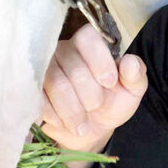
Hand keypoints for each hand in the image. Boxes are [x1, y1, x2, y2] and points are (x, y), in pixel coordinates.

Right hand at [40, 22, 147, 155]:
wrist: (88, 130)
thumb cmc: (110, 103)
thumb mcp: (131, 91)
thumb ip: (136, 75)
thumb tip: (130, 62)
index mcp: (89, 44)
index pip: (88, 37)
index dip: (99, 61)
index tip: (110, 83)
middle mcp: (63, 50)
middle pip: (73, 67)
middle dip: (90, 95)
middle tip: (96, 107)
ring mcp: (43, 69)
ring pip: (55, 83)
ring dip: (72, 110)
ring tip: (82, 124)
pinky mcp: (31, 89)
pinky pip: (37, 98)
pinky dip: (54, 115)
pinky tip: (63, 123)